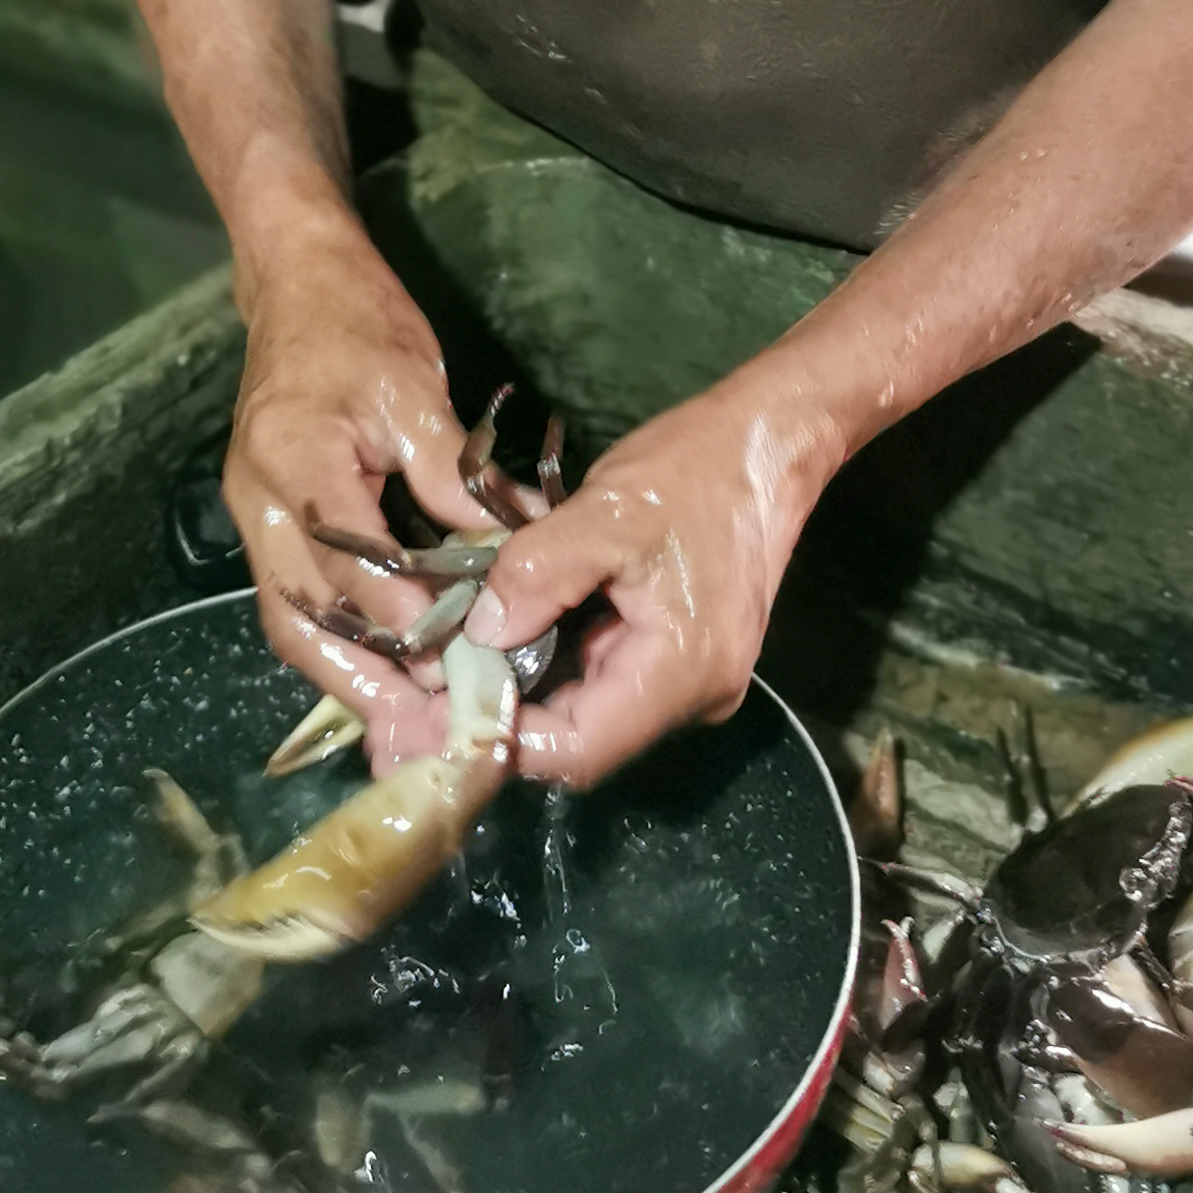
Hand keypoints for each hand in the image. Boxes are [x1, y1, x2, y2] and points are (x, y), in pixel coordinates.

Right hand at [222, 217, 483, 759]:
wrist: (294, 282)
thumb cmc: (357, 323)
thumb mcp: (415, 389)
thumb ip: (452, 473)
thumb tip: (508, 542)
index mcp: (295, 460)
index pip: (348, 564)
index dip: (401, 619)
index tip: (454, 667)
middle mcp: (259, 501)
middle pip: (299, 617)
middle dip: (359, 683)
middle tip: (420, 736)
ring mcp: (253, 515)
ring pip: (290, 620)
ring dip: (344, 678)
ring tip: (403, 729)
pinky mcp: (264, 521)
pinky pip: (294, 599)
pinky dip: (336, 642)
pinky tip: (381, 676)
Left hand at [455, 377, 826, 788]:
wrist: (769, 441)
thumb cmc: (695, 471)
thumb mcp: (606, 512)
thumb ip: (536, 575)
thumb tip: (476, 635)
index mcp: (681, 672)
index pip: (578, 750)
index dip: (501, 741)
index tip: (432, 712)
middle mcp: (693, 696)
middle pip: (580, 739)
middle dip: (502, 717)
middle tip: (423, 694)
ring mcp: (690, 679)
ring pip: (588, 711)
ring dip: (524, 689)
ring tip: (452, 663)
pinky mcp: (681, 655)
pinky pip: (605, 679)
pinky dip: (554, 662)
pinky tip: (507, 635)